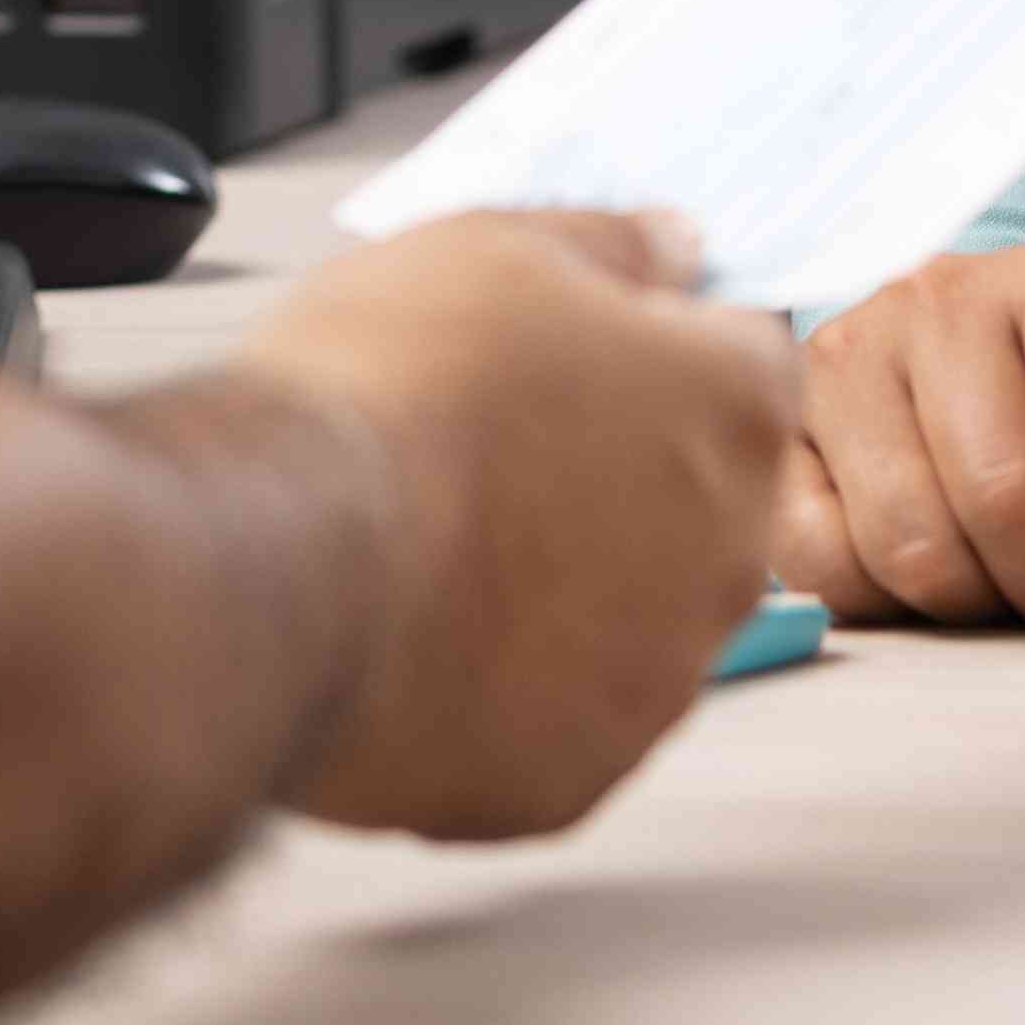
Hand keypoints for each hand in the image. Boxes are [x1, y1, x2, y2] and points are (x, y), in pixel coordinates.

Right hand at [232, 208, 798, 838]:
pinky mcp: (570, 778)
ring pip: (631, 620)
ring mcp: (653, 684)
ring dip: (566, 584)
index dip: (661, 345)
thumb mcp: (493, 248)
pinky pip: (557, 717)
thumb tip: (673, 248)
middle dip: (617, 472)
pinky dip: (506, 683)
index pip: (749, 361)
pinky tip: (422, 628)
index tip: (588, 349)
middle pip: (698, 501)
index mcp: (733, 411)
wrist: (276, 559)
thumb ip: (611, 247)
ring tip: (440, 538)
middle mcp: (730, 557)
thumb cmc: (385, 395)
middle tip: (490, 443)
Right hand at [774, 240, 1024, 628]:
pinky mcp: (778, 425)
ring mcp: (843, 354)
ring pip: (912, 540)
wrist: (953, 352)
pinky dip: (885, 602)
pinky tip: (930, 579)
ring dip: (978, 605)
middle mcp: (936, 297)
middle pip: (1007, 492)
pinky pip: (821, 557)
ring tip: (1009, 591)